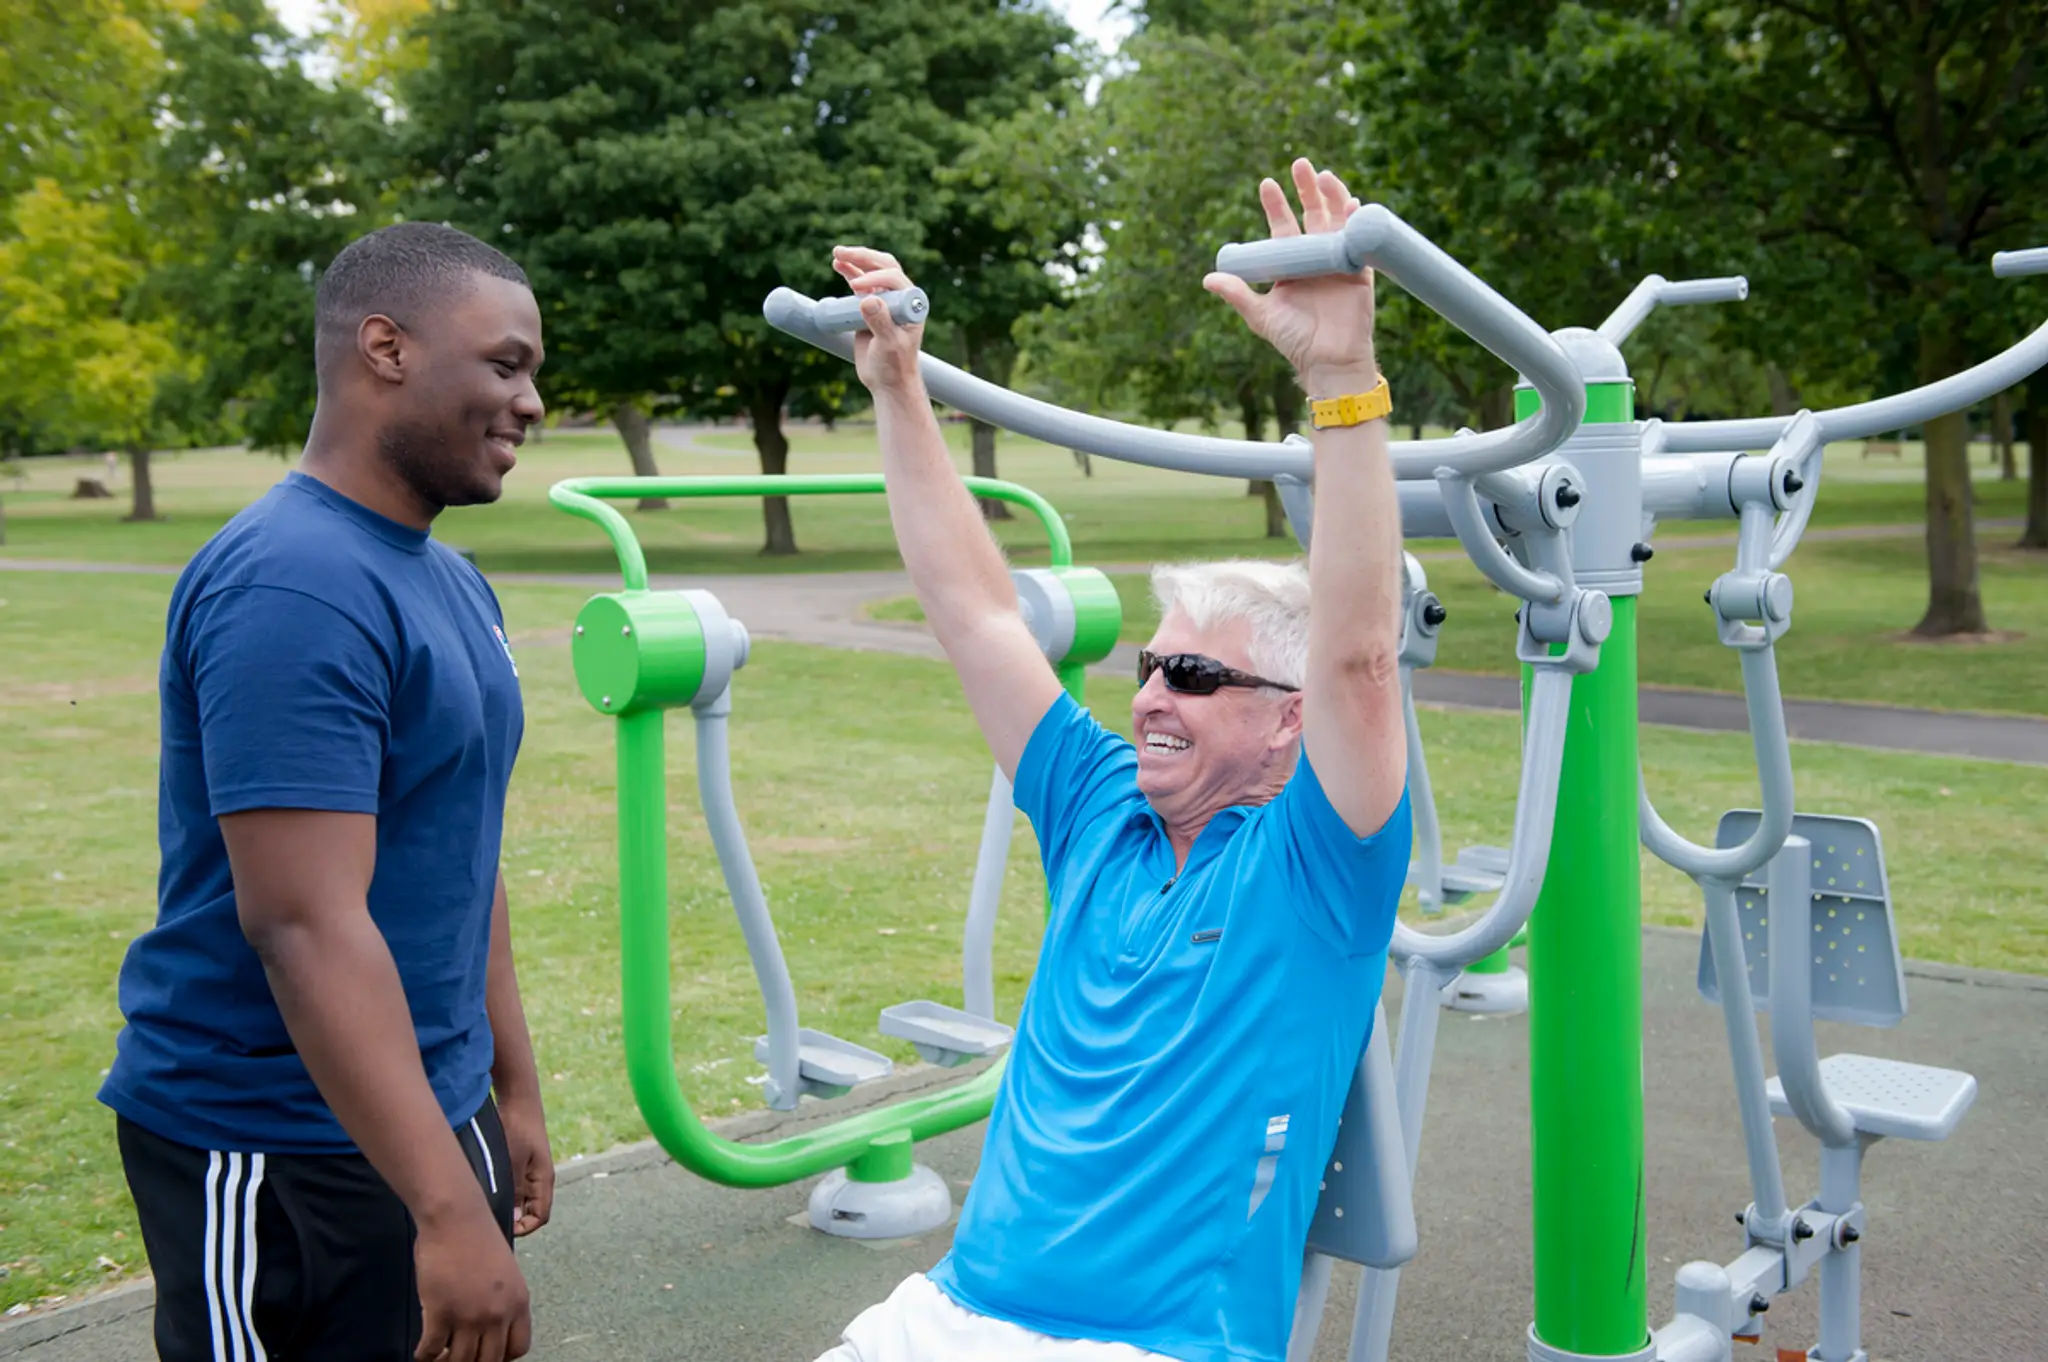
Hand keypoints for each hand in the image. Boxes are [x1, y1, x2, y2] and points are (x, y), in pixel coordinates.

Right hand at [414, 1203, 531, 1361]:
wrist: (456, 1218)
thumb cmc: (478, 1237)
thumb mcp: (505, 1272)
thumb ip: (502, 1300)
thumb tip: (491, 1325)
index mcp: (519, 1302)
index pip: (518, 1348)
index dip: (501, 1357)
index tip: (486, 1354)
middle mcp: (498, 1314)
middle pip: (489, 1360)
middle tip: (457, 1358)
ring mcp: (470, 1316)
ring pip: (460, 1360)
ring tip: (438, 1359)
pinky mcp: (440, 1313)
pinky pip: (432, 1349)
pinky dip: (425, 1356)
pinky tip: (421, 1353)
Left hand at [497, 1092, 553, 1237]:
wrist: (518, 1099)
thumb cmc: (517, 1127)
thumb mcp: (513, 1160)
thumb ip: (515, 1189)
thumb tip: (513, 1217)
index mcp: (543, 1180)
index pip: (540, 1216)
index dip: (524, 1227)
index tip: (504, 1228)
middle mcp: (539, 1179)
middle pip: (531, 1211)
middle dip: (514, 1220)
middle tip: (491, 1220)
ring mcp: (530, 1171)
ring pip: (521, 1200)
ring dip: (508, 1206)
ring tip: (487, 1206)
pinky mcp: (520, 1163)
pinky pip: (515, 1187)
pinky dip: (504, 1193)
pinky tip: (487, 1189)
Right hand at [831, 245, 925, 395]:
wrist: (887, 381)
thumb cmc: (895, 365)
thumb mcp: (889, 345)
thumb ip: (880, 322)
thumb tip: (867, 299)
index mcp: (911, 304)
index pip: (894, 279)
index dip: (875, 278)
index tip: (855, 288)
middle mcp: (899, 298)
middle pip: (883, 267)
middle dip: (864, 258)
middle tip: (842, 253)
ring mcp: (884, 300)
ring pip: (870, 271)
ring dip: (854, 260)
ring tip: (837, 253)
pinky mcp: (869, 306)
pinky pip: (859, 284)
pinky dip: (849, 272)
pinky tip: (838, 264)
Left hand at [1203, 158, 1378, 395]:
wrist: (1327, 360)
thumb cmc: (1293, 339)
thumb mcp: (1261, 316)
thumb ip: (1238, 295)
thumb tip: (1207, 279)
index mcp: (1290, 264)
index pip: (1282, 227)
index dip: (1275, 205)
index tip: (1267, 184)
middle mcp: (1314, 258)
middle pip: (1311, 215)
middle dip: (1306, 189)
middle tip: (1300, 163)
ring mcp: (1338, 261)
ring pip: (1335, 221)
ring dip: (1331, 196)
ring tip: (1324, 176)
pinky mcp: (1360, 271)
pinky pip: (1360, 241)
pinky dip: (1357, 222)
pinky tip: (1353, 202)